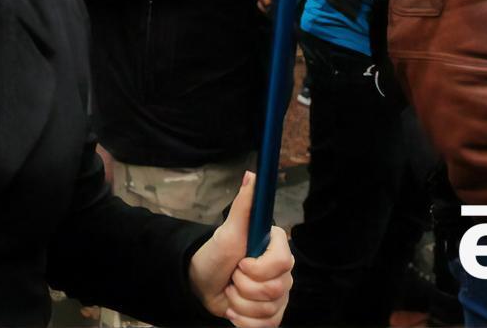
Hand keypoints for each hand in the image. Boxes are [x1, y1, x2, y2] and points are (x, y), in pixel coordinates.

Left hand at [188, 172, 293, 326]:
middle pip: (275, 290)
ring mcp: (280, 295)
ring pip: (269, 310)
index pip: (282, 262)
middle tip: (233, 276)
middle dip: (244, 286)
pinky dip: (244, 321)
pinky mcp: (273, 315)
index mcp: (276, 247)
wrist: (203, 284)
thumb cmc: (215, 254)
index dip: (259, 267)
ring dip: (240, 303)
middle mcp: (283, 271)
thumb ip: (244, 205)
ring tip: (231, 291)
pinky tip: (234, 310)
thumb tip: (252, 174)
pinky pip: (267, 326)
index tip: (241, 263)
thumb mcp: (228, 230)